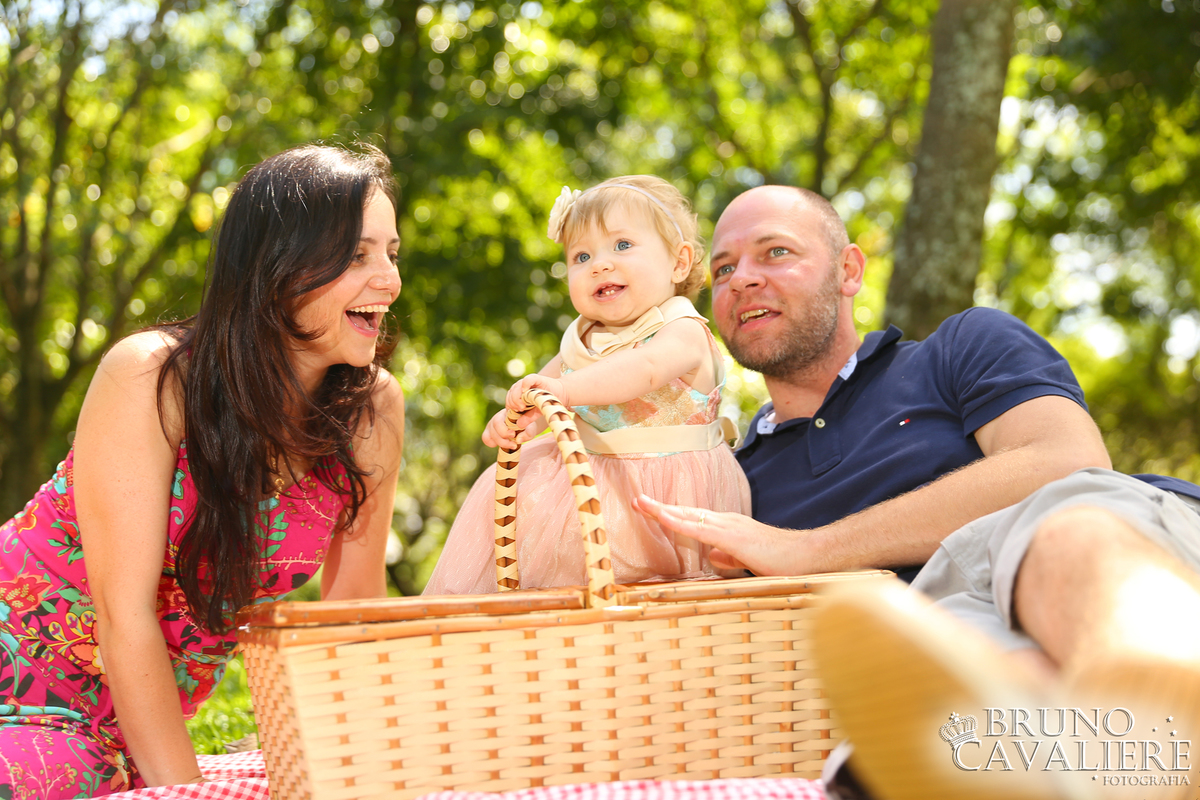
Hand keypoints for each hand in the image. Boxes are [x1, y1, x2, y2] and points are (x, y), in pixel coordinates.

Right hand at [482, 406, 544, 448]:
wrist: (525, 425)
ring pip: (488, 435)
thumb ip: (528, 432)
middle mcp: (497, 417)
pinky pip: (486, 438)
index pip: (498, 421)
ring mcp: (492, 425)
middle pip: (493, 428)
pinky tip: (503, 444)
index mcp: (506, 413)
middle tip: (514, 444)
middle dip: (503, 439)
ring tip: (512, 445)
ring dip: (500, 443)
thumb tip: (518, 440)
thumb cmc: (527, 425)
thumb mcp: (531, 428)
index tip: (513, 435)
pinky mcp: (490, 432)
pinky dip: (492, 443)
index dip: (503, 431)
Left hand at [506, 374, 568, 411]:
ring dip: (517, 397)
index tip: (517, 412)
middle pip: (511, 393)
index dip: (510, 405)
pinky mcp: (536, 378)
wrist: (562, 394)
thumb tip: (518, 425)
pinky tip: (525, 392)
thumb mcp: (537, 412)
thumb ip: (528, 417)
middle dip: (513, 402)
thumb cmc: (548, 403)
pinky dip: (524, 385)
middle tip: (521, 409)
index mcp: (520, 393)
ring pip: (516, 387)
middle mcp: (522, 386)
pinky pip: (527, 380)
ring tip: (523, 406)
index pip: (509, 398)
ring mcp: (528, 381)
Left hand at [632, 494, 812, 574]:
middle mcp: (726, 521)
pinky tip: (663, 518)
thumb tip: (712, 557)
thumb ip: (728, 558)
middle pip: (686, 512)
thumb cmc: (781, 561)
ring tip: (641, 504)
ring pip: (689, 516)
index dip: (670, 514)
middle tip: (636, 500)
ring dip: (663, 510)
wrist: (807, 557)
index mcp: (728, 528)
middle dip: (659, 507)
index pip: (693, 519)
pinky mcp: (733, 536)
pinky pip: (699, 528)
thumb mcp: (747, 561)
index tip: (648, 509)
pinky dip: (678, 521)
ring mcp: (729, 526)